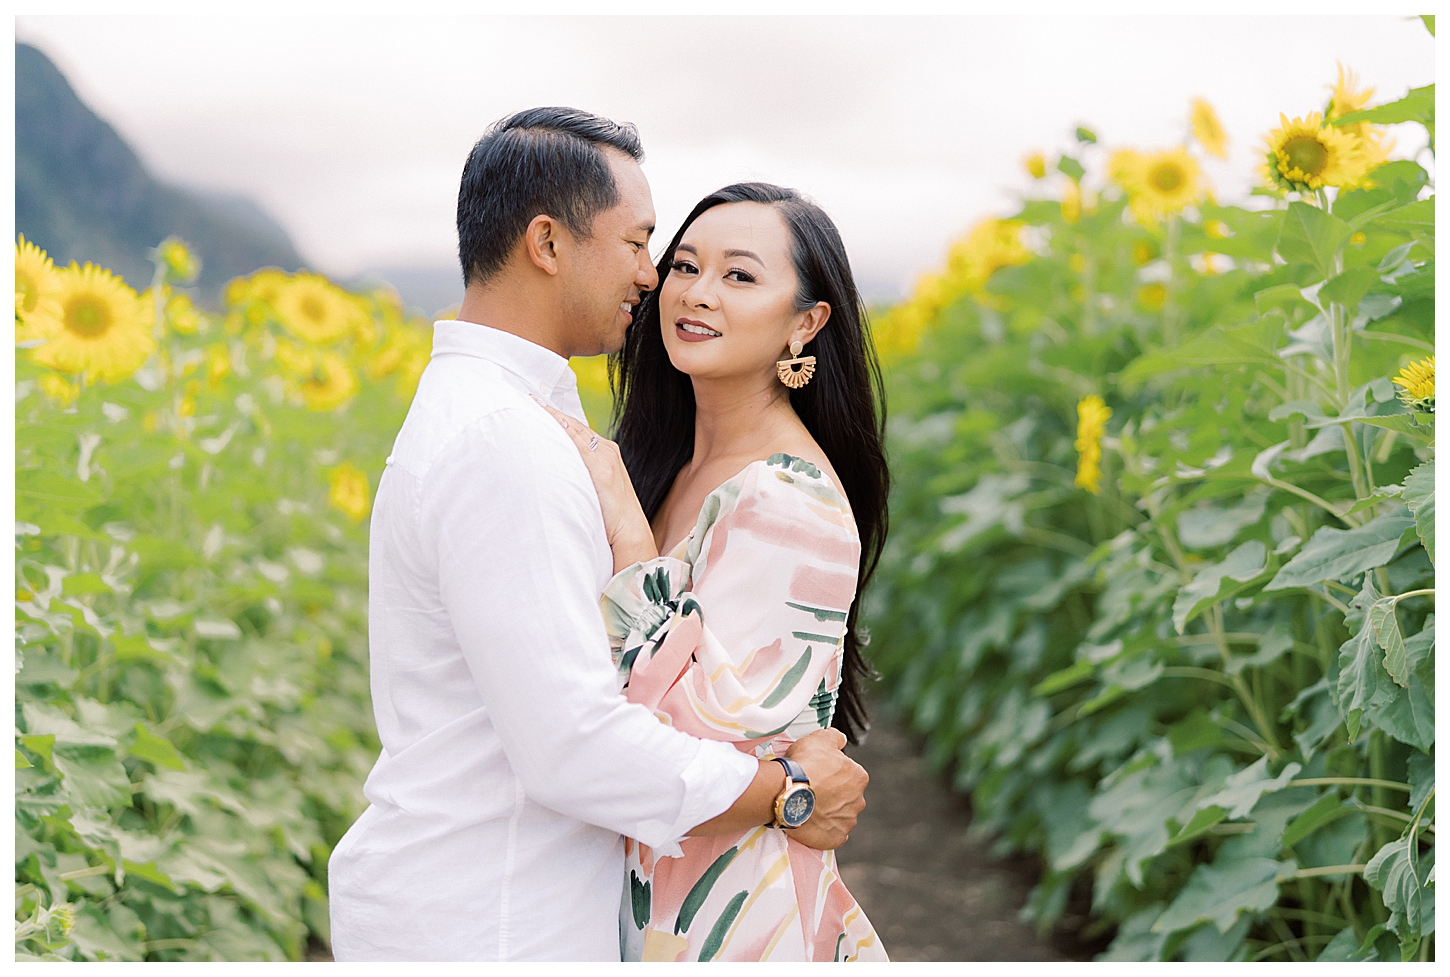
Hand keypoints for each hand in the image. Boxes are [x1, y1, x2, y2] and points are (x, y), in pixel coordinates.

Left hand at [530, 397, 657, 571]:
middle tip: (530, 399)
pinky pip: (576, 442)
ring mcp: (605, 457)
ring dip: (553, 416)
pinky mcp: (600, 467)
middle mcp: (607, 451)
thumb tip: (560, 478)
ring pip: (574, 430)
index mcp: (607, 455)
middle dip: (552, 412)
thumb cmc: (611, 519)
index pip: (579, 432)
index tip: (540, 408)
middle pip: (575, 426)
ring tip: (533, 404)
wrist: (630, 533)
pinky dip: (561, 428)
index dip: (559, 419)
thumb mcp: (596, 492)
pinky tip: (548, 420)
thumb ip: (582, 479)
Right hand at [783, 728, 867, 850]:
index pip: (848, 773)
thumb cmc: (804, 764)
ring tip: (808, 806)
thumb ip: (836, 737)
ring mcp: (847, 822)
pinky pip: (833, 834)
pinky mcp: (835, 838)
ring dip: (828, 812)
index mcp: (859, 777)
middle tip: (812, 790)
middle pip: (846, 796)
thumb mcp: (820, 738)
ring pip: (840, 816)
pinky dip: (824, 830)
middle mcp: (859, 801)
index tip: (817, 773)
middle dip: (833, 794)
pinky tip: (811, 822)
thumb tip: (842, 740)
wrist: (786, 793)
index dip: (831, 772)